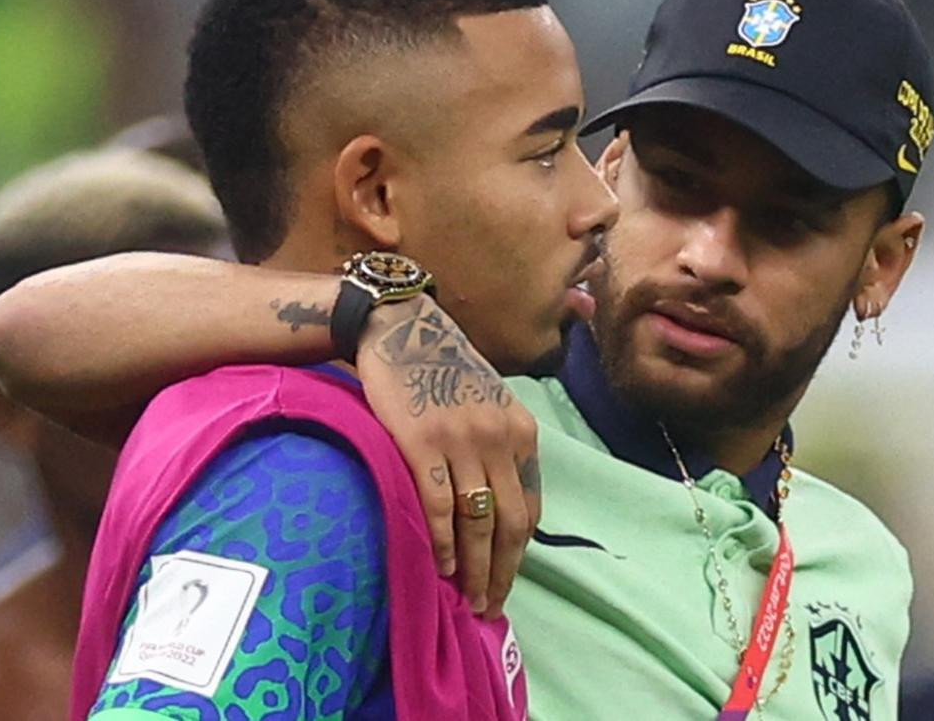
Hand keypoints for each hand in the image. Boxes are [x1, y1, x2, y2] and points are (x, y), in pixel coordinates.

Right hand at [357, 295, 539, 617]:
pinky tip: (441, 565)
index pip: (530, 508)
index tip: (507, 580)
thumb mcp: (492, 404)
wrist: (403, 329)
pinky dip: (441, 540)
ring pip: (477, 521)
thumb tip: (502, 508)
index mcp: (522, 432)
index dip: (520, 553)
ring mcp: (461, 441)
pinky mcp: (421, 442)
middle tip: (489, 606)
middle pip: (510, 523)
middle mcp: (499, 438)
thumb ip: (502, 448)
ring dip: (475, 568)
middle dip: (502, 572)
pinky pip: (437, 503)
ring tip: (467, 598)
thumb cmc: (445, 369)